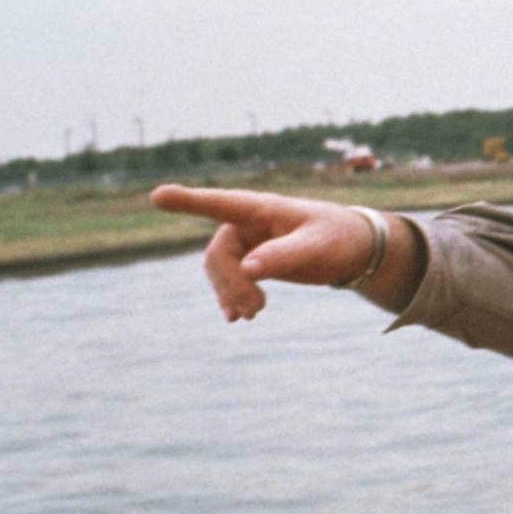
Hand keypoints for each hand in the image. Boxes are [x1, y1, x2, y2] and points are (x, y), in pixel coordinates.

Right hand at [150, 183, 378, 320]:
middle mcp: (248, 222)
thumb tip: (248, 269)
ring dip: (231, 294)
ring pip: (220, 270)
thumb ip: (284, 255)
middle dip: (231, 284)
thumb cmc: (339, 238)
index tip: (157, 196)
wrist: (354, 249)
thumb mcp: (317, 246)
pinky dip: (231, 297)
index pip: (220, 203)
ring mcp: (247, 241)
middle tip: (256, 310)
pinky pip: (229, 278)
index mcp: (263, 209)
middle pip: (219, 254)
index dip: (189, 201)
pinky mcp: (252, 259)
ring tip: (252, 315)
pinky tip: (236, 317)